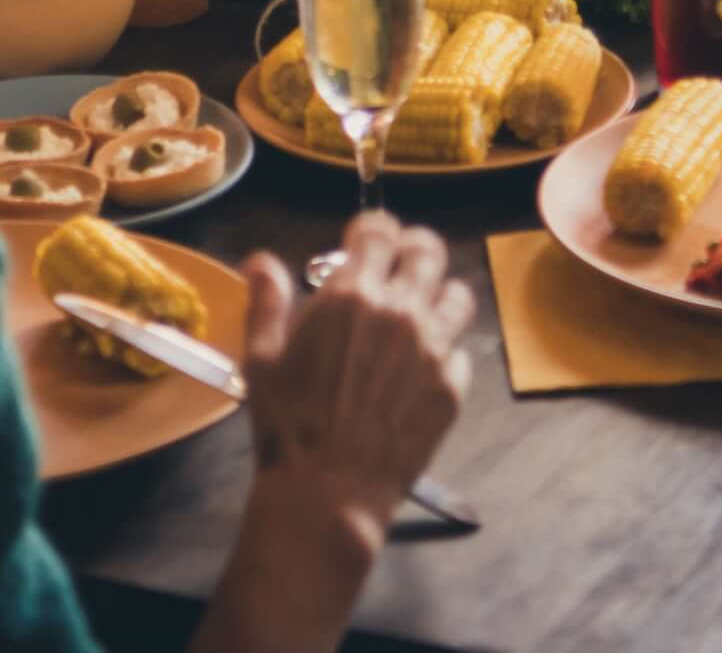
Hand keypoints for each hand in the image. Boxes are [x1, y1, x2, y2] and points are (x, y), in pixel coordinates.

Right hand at [239, 218, 474, 534]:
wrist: (328, 492)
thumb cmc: (287, 424)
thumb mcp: (262, 357)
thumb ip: (266, 300)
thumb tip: (260, 261)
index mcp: (352, 295)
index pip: (379, 230)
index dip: (371, 228)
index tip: (363, 238)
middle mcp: (400, 312)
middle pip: (428, 251)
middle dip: (413, 247)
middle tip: (400, 261)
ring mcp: (433, 350)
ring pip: (457, 296)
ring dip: (438, 295)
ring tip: (420, 310)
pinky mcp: (452, 388)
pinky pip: (461, 352)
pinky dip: (444, 351)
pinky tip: (422, 368)